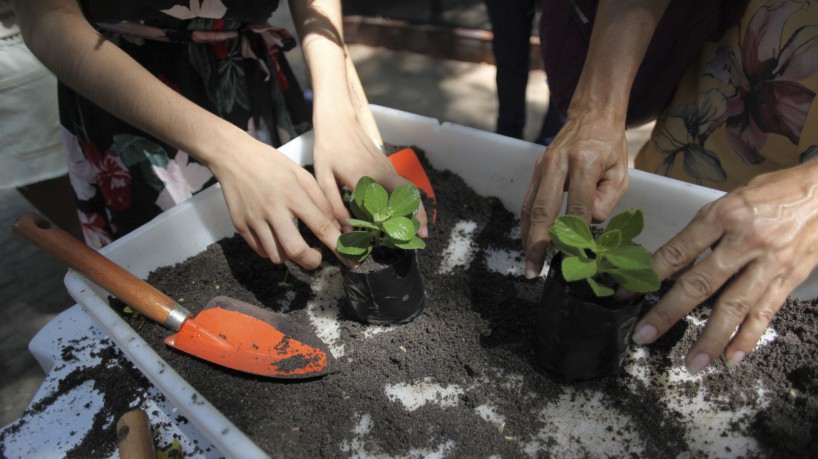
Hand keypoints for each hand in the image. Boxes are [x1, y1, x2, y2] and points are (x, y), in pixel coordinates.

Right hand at [210, 136, 340, 269]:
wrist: (233, 157)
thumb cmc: (272, 164)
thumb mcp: (301, 174)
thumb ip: (321, 200)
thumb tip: (337, 226)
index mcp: (293, 194)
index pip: (321, 226)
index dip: (338, 246)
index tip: (349, 259)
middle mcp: (273, 209)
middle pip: (296, 251)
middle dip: (312, 261)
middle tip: (317, 257)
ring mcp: (254, 220)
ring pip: (277, 256)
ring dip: (291, 256)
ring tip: (295, 242)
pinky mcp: (240, 226)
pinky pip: (261, 251)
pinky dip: (273, 250)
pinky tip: (277, 238)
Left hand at [312, 115, 428, 235]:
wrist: (338, 120)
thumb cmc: (328, 149)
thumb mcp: (324, 178)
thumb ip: (334, 205)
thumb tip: (345, 229)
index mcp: (365, 176)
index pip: (386, 202)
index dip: (395, 220)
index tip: (400, 236)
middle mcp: (381, 172)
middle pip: (408, 193)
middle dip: (418, 214)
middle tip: (422, 234)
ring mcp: (387, 167)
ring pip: (407, 189)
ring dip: (415, 207)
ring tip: (417, 228)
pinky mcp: (387, 165)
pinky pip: (401, 184)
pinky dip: (407, 199)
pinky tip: (402, 212)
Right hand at [520, 111, 628, 277]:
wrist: (591, 115)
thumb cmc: (610, 146)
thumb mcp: (621, 172)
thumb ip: (607, 200)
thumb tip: (588, 225)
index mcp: (585, 162)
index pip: (579, 206)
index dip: (576, 234)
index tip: (576, 257)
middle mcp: (558, 164)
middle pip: (544, 209)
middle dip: (538, 244)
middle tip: (535, 270)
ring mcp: (542, 167)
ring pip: (530, 208)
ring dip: (527, 239)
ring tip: (528, 265)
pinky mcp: (535, 171)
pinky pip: (527, 202)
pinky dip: (526, 225)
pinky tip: (528, 244)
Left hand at [633, 162, 817, 373]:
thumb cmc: (774, 192)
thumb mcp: (732, 200)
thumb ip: (704, 231)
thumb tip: (674, 265)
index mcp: (724, 215)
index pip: (677, 250)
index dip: (649, 274)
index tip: (627, 294)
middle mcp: (744, 241)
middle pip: (700, 283)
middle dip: (668, 312)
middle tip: (644, 335)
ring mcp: (769, 263)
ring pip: (733, 306)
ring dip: (710, 338)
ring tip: (692, 362)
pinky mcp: (790, 278)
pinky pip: (765, 312)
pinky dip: (748, 337)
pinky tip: (732, 357)